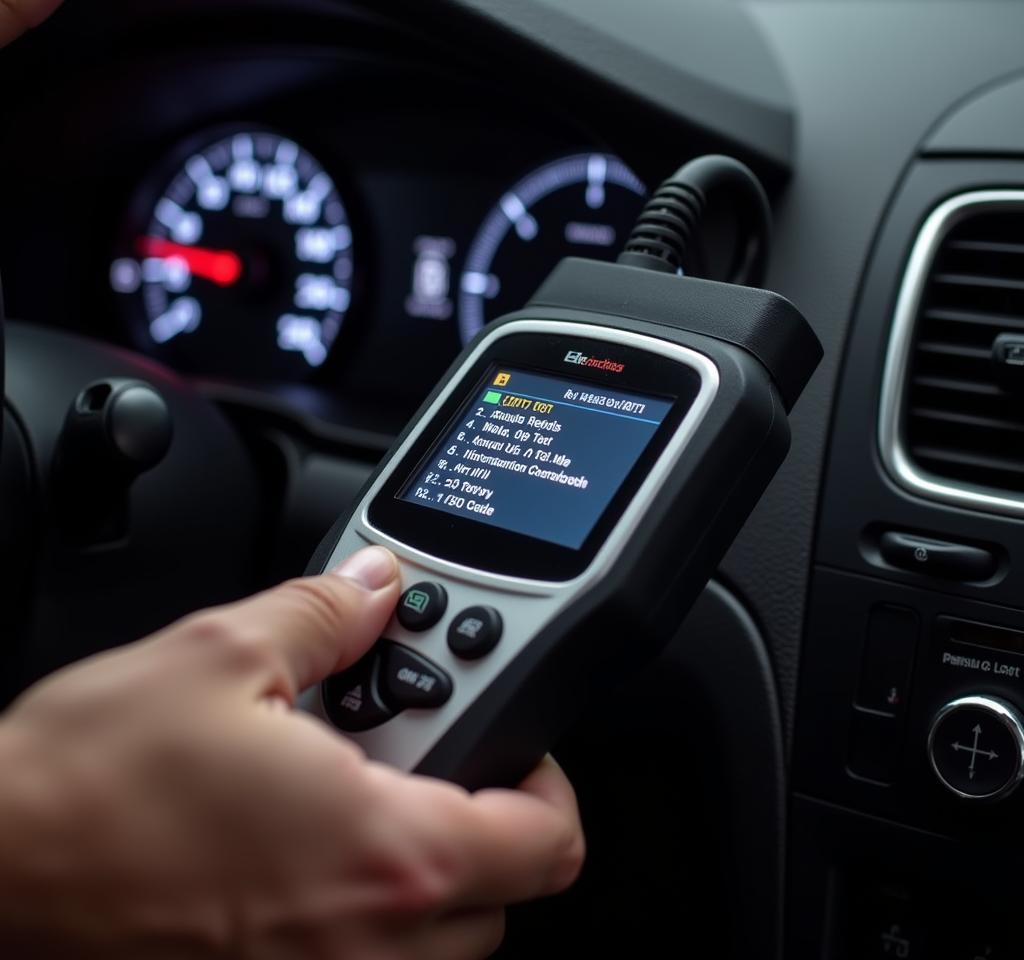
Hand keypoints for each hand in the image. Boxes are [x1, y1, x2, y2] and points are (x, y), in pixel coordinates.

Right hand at [0, 546, 583, 958]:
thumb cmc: (85, 784)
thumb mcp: (221, 652)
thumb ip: (327, 613)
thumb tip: (378, 587)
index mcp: (381, 851)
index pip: (546, 842)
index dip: (550, 781)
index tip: (517, 742)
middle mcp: (362, 946)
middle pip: (500, 894)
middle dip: (483, 817)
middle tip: (427, 756)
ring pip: (435, 944)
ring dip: (424, 867)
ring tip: (356, 794)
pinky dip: (358, 912)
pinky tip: (298, 847)